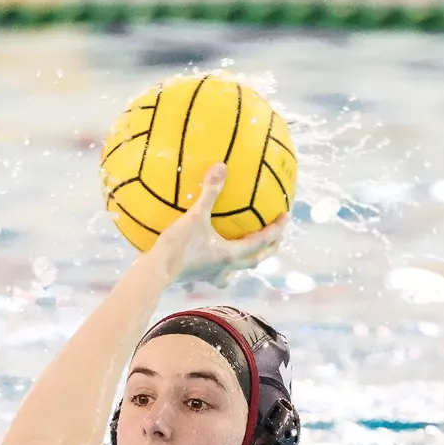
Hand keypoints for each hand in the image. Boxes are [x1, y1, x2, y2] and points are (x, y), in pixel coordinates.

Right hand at [147, 163, 286, 286]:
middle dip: (269, 249)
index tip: (286, 216)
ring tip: (248, 252)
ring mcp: (213, 275)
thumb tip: (221, 166)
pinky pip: (217, 273)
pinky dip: (222, 266)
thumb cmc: (178, 246)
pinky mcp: (199, 277)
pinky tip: (213, 258)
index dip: (276, 228)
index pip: (262, 241)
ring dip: (247, 261)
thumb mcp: (195, 216)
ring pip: (238, 271)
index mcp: (231, 253)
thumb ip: (209, 191)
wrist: (156, 272)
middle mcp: (226, 267)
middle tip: (278, 238)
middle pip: (256, 260)